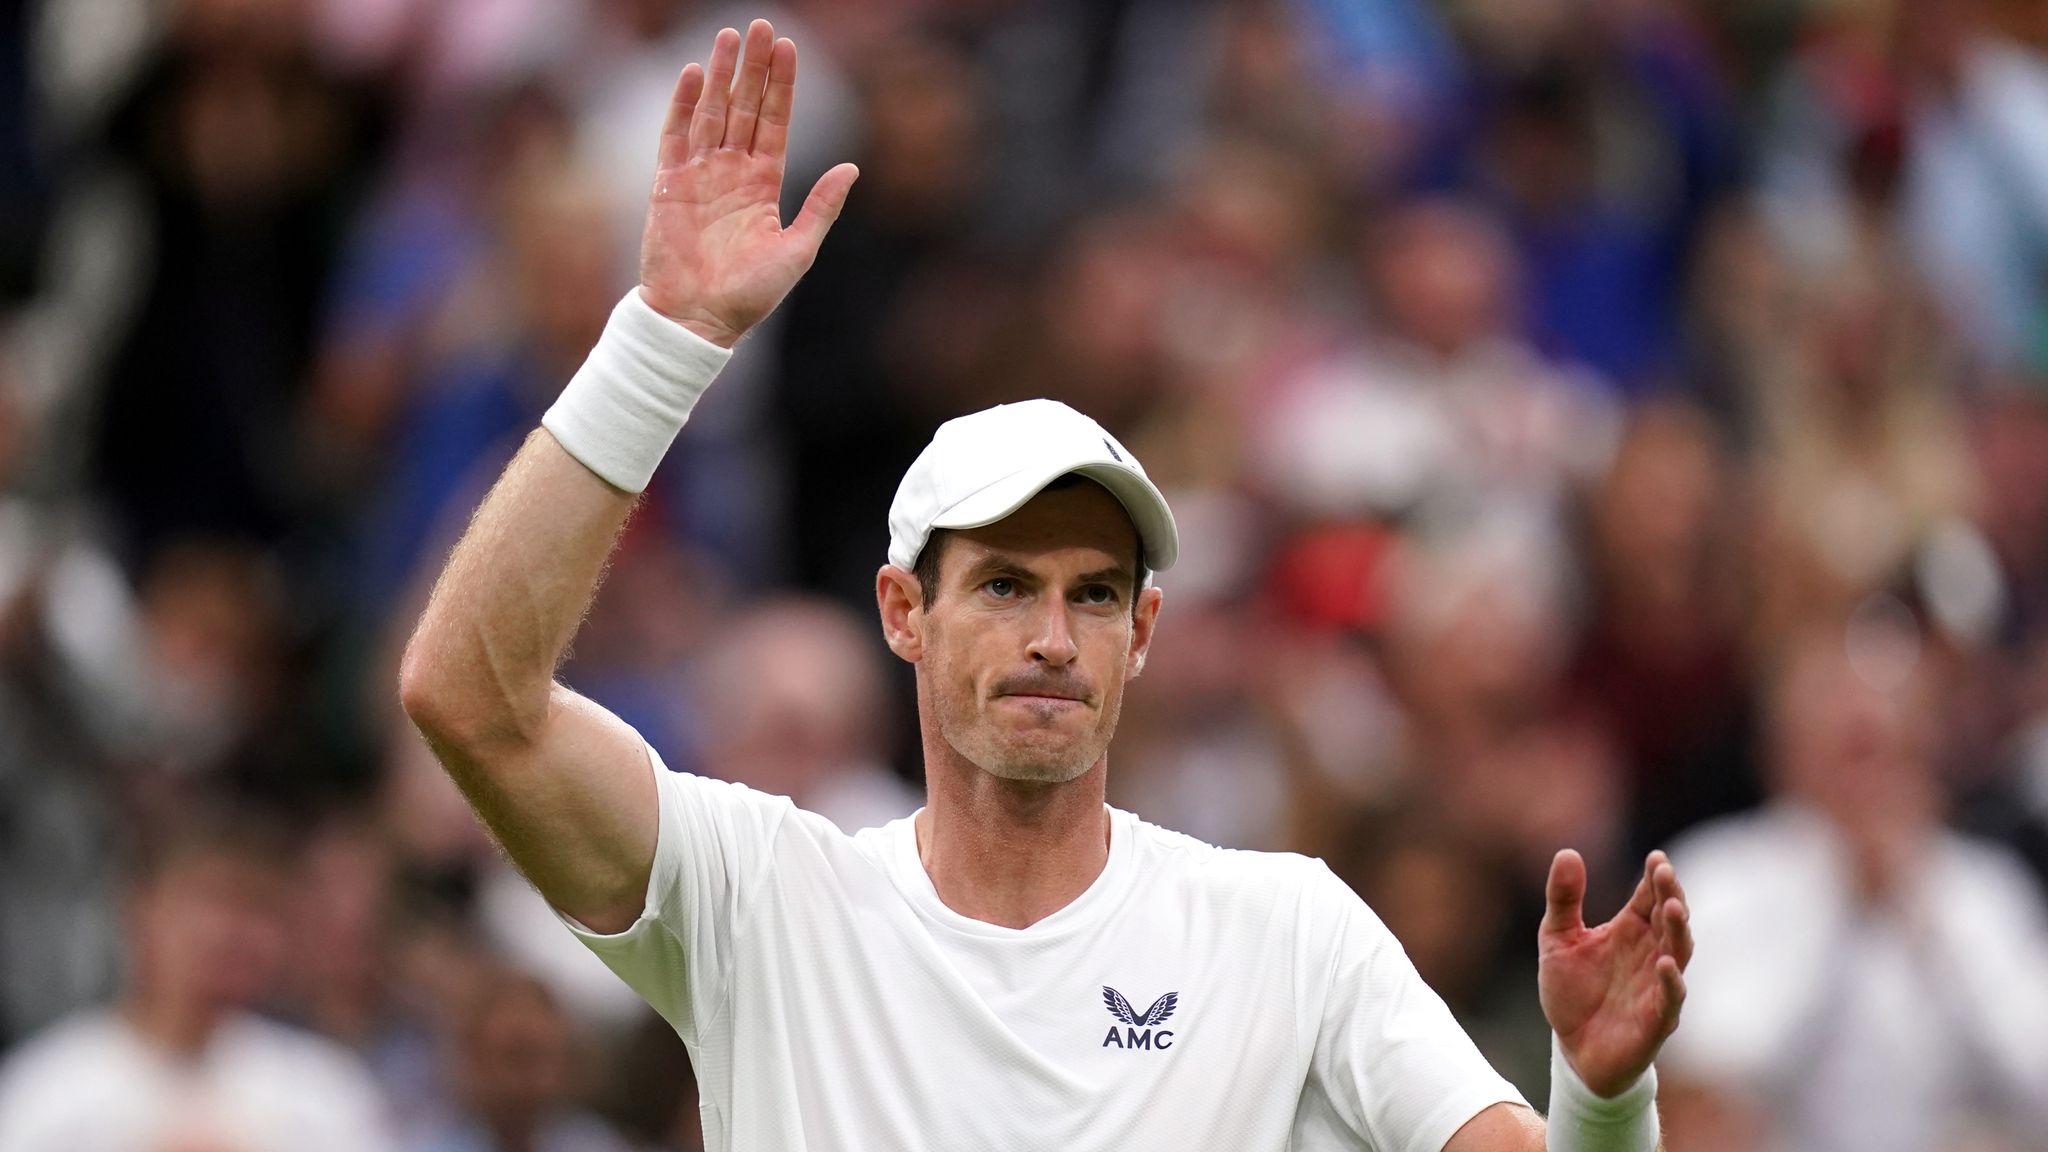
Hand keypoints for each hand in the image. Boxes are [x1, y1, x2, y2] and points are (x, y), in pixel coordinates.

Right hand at [638, 19, 858, 346]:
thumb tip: (852, 168)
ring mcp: (700, 175)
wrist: (699, 320)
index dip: (781, 86)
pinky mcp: (669, 185)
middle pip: (744, 107)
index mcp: (764, 184)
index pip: (774, 122)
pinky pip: (676, 136)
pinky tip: (694, 74)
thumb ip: (822, 207)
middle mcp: (732, 172)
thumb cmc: (749, 295)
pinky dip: (684, 105)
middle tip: (759, 26)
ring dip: (720, 75)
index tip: (788, 48)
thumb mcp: (798, 250)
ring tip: (728, 36)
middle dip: (752, 67)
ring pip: (712, 112)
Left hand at [1538, 849, 1692, 1097]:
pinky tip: (1665, 964)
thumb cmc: (1572, 992)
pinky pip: (1670, 999)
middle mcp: (1649, 954)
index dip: (1655, 878)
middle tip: (1665, 872)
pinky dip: (1671, 982)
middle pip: (1668, 919)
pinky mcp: (1656, 1020)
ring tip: (1673, 906)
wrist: (1572, 1050)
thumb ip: (1563, 898)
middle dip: (1670, 895)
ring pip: (1678, 953)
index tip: (1656, 857)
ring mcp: (1657, 986)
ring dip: (1678, 930)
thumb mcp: (1557, 939)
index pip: (1649, 897)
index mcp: (1630, 931)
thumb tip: (1567, 851)